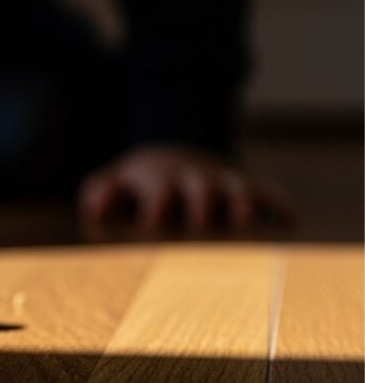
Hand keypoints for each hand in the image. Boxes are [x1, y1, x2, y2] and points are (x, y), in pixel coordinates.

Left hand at [79, 145, 291, 234]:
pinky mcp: (247, 188)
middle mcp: (193, 180)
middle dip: (201, 204)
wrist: (173, 157)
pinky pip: (269, 192)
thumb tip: (93, 210)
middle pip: (199, 189)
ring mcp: (223, 183)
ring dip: (242, 203)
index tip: (150, 225)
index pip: (157, 192)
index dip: (154, 206)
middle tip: (200, 225)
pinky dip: (280, 204)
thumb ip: (100, 195)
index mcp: (159, 181)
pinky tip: (290, 221)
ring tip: (246, 221)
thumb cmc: (138, 184)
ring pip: (237, 189)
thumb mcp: (114, 182)